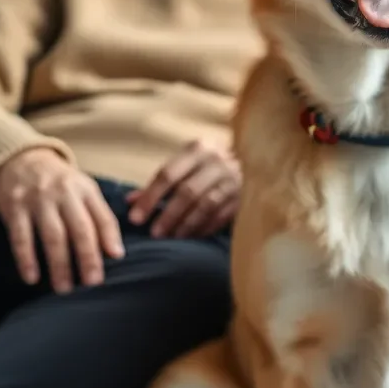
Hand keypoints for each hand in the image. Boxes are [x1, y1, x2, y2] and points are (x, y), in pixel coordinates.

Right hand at [0, 147, 124, 292]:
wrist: (20, 160)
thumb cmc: (59, 182)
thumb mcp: (82, 190)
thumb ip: (98, 215)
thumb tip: (115, 251)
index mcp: (85, 189)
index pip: (102, 216)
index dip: (110, 237)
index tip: (116, 259)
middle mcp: (64, 193)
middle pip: (80, 228)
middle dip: (88, 257)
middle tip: (93, 282)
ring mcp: (38, 200)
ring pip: (53, 236)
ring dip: (60, 264)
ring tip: (64, 288)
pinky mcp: (14, 207)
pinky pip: (21, 237)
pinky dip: (27, 259)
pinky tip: (32, 278)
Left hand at [126, 140, 240, 238]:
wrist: (258, 159)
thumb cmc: (209, 165)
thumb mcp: (186, 165)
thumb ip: (160, 182)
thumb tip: (130, 202)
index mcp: (199, 148)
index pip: (168, 174)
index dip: (150, 197)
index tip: (135, 218)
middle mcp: (218, 160)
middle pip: (187, 191)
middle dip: (168, 215)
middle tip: (154, 234)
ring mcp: (234, 178)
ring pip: (205, 205)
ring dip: (186, 224)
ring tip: (172, 238)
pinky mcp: (245, 195)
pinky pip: (221, 215)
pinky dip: (204, 228)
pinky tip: (192, 237)